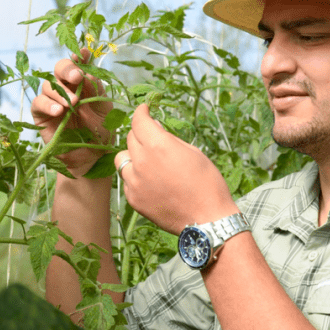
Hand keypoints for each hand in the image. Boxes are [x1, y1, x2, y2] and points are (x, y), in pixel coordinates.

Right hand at [31, 49, 112, 176]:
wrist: (92, 158)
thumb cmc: (100, 133)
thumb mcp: (104, 109)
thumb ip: (96, 90)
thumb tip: (87, 72)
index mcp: (83, 84)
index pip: (78, 65)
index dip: (79, 57)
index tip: (83, 53)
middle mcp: (66, 89)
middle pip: (59, 69)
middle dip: (67, 69)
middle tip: (76, 76)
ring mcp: (53, 101)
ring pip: (48, 85)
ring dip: (60, 91)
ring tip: (72, 103)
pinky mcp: (41, 115)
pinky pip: (38, 103)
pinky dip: (47, 104)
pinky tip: (59, 111)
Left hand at [114, 104, 238, 233]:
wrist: (207, 219)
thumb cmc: (207, 183)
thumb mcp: (193, 152)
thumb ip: (170, 139)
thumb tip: (156, 129)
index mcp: (159, 146)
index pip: (138, 121)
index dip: (141, 112)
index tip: (144, 110)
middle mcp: (142, 162)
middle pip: (130, 138)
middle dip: (141, 133)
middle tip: (153, 139)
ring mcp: (135, 182)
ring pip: (122, 158)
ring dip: (133, 155)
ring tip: (148, 161)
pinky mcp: (133, 199)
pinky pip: (127, 180)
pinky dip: (134, 176)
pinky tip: (150, 181)